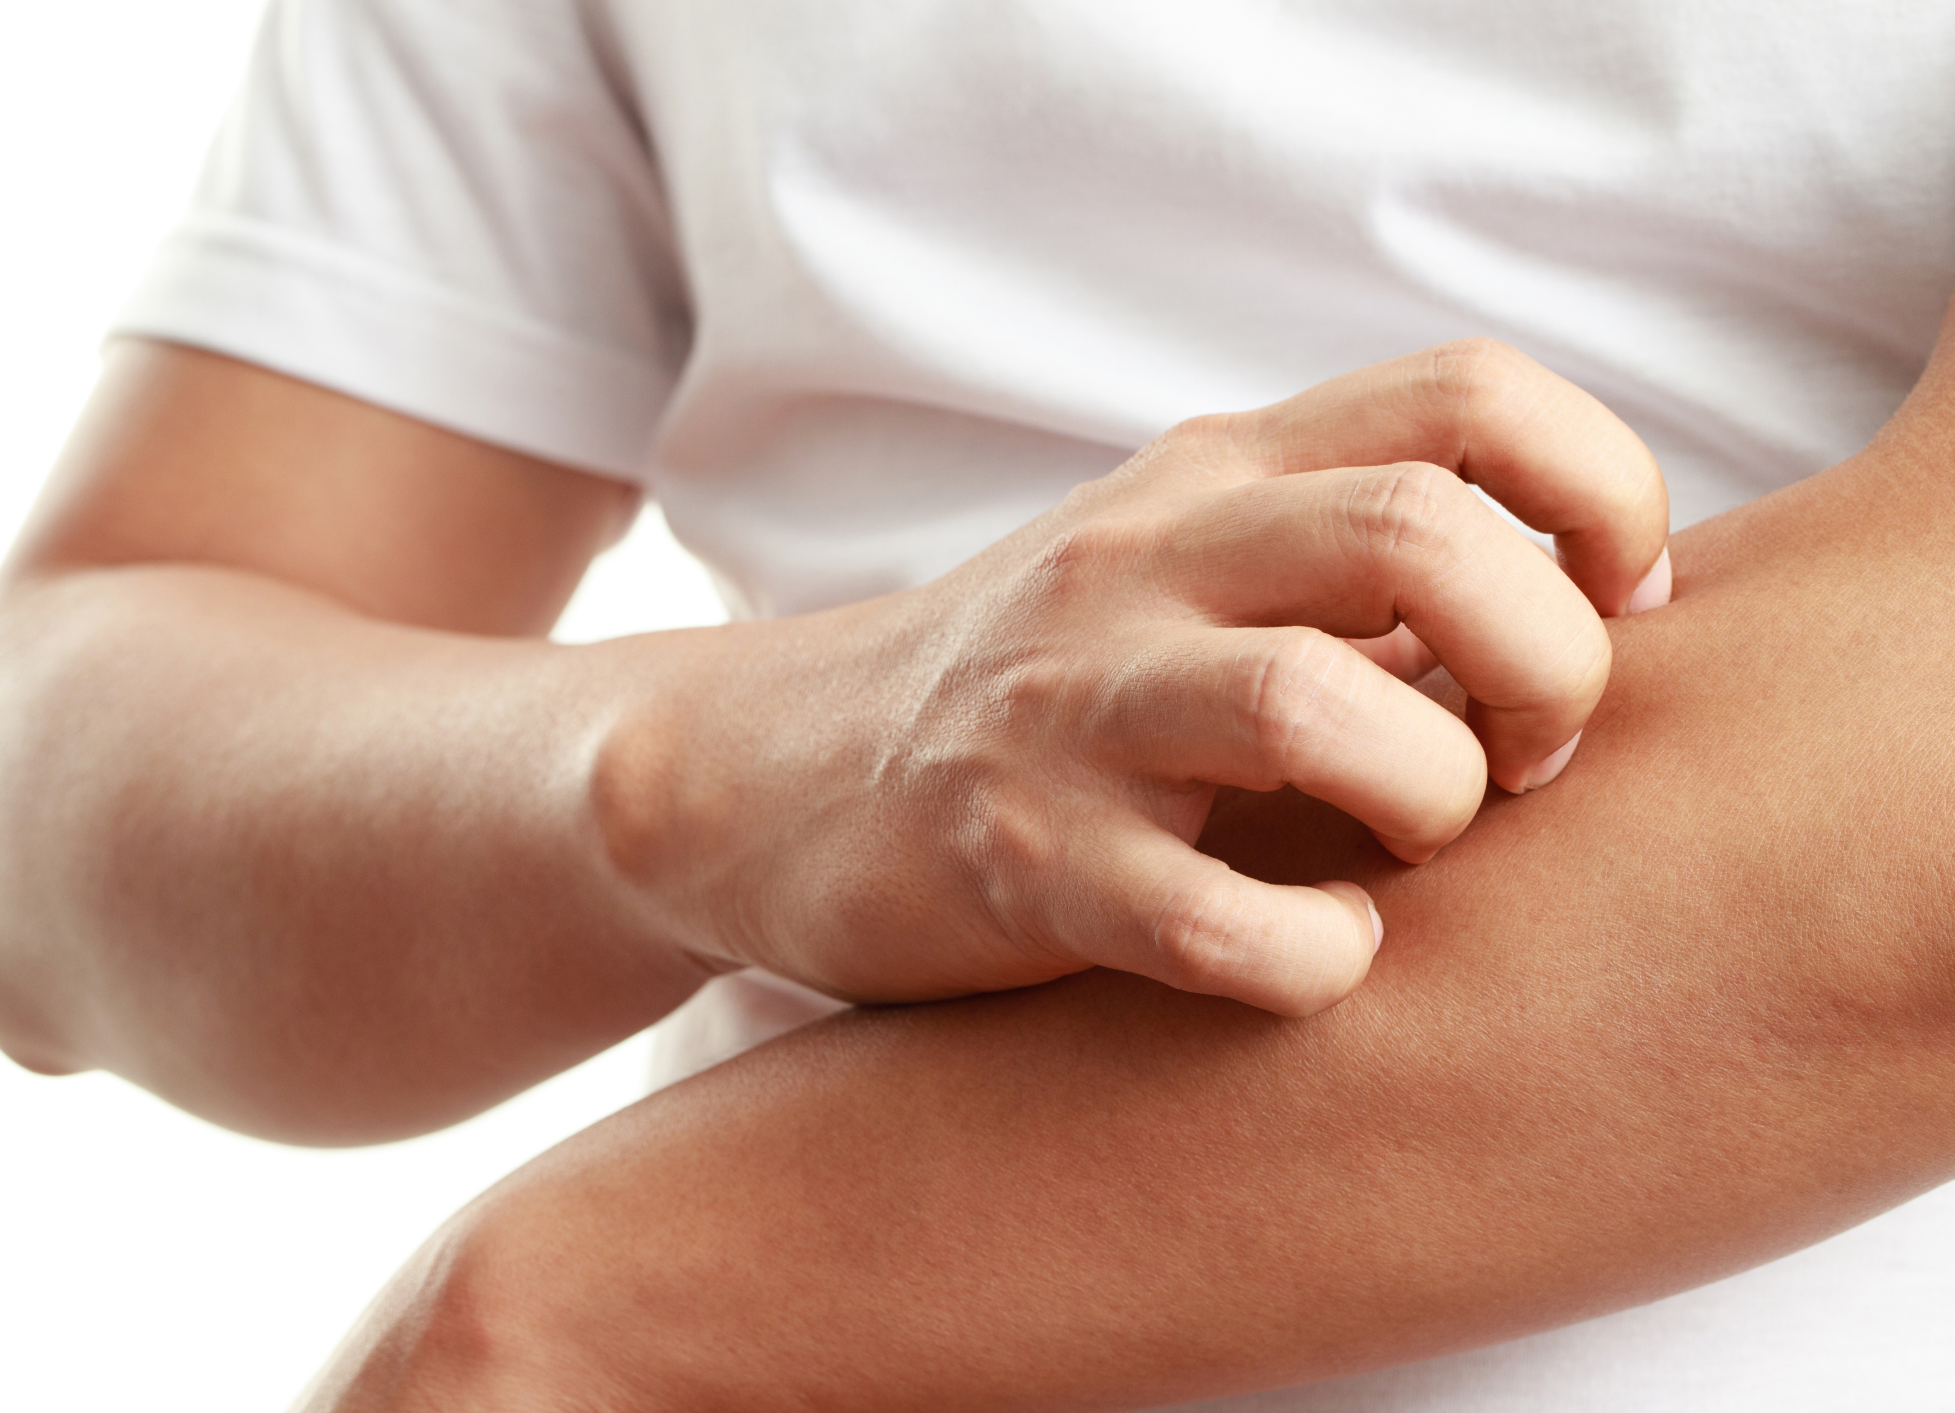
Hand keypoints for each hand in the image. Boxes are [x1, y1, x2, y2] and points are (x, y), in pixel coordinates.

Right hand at [593, 340, 1669, 1013]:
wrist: (783, 773)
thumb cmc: (1049, 691)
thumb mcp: (1190, 570)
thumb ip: (1368, 571)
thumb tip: (1606, 615)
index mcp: (1216, 474)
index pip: (1469, 397)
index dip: (1601, 496)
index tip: (1614, 615)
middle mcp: (1143, 560)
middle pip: (1422, 533)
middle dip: (1547, 666)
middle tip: (1530, 760)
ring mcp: (1067, 706)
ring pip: (1317, 706)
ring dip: (1430, 799)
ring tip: (1407, 847)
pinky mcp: (1012, 860)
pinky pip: (1216, 920)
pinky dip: (1315, 958)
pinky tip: (1314, 955)